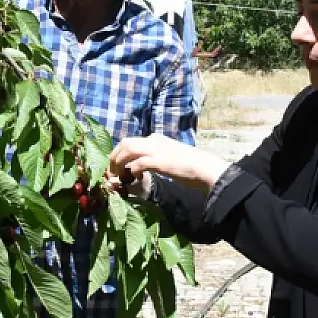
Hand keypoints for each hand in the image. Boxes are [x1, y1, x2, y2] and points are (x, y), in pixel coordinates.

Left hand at [108, 133, 230, 193]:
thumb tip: (141, 167)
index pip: (130, 141)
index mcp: (156, 139)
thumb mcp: (169, 157)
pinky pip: (137, 164)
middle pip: (125, 143)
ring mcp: (156, 150)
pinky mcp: (159, 161)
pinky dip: (132, 171)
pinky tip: (135, 179)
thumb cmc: (190, 166)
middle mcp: (154, 141)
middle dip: (114, 157)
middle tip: (112, 172)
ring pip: (127, 150)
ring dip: (119, 163)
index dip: (119, 154)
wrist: (205, 168)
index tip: (116, 166)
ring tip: (119, 176)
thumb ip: (155, 158)